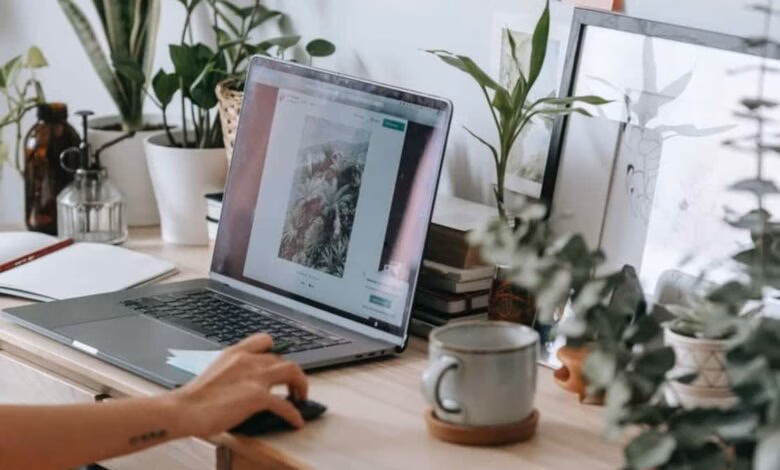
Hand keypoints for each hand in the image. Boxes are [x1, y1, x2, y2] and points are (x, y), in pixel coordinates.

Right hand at [168, 334, 308, 436]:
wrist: (184, 409)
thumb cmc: (193, 397)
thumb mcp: (214, 372)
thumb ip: (232, 371)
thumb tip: (244, 384)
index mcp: (235, 353)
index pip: (264, 340)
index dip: (277, 350)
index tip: (280, 362)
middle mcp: (247, 360)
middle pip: (282, 358)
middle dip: (292, 372)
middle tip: (294, 386)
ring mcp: (254, 377)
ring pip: (291, 371)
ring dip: (301, 385)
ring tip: (301, 398)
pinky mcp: (257, 396)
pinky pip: (285, 404)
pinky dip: (294, 414)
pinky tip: (296, 422)